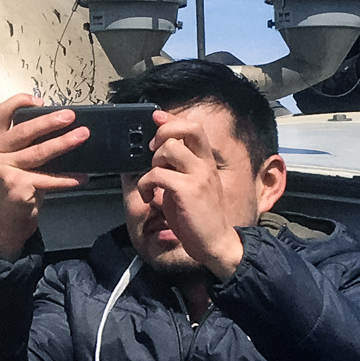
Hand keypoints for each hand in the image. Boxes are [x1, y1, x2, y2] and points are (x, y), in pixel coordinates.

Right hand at [0, 94, 87, 258]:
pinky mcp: (16, 187)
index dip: (19, 102)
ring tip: (82, 136)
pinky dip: (67, 178)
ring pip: (38, 153)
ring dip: (64, 144)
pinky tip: (81, 177)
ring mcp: (2, 171)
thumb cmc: (15, 189)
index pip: (1, 114)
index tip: (39, 100)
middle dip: (50, 121)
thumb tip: (60, 128)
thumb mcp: (13, 163)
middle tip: (70, 116)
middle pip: (23, 131)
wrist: (6, 223)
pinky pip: (48, 179)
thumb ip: (26, 146)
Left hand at [135, 112, 246, 278]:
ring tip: (153, 181)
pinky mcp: (187, 190)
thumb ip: (179, 168)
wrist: (215, 243)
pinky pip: (157, 174)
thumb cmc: (199, 218)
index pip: (194, 128)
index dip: (173, 119)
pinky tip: (147, 196)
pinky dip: (144, 184)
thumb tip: (158, 154)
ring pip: (169, 149)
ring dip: (153, 163)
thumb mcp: (190, 187)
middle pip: (186, 129)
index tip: (157, 117)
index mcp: (206, 163)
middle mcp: (205, 165)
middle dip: (163, 133)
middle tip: (153, 153)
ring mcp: (198, 176)